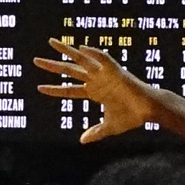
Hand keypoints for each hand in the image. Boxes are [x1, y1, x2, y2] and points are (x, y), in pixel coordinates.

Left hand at [36, 38, 160, 143]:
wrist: (148, 110)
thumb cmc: (132, 116)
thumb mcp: (110, 127)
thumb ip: (96, 132)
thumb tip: (82, 141)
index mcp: (94, 92)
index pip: (69, 90)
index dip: (55, 89)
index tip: (39, 88)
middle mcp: (96, 80)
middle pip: (70, 71)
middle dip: (53, 66)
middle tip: (36, 61)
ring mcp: (105, 74)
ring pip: (81, 60)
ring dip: (67, 51)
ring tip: (52, 43)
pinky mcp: (116, 70)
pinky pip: (103, 58)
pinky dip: (93, 53)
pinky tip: (81, 48)